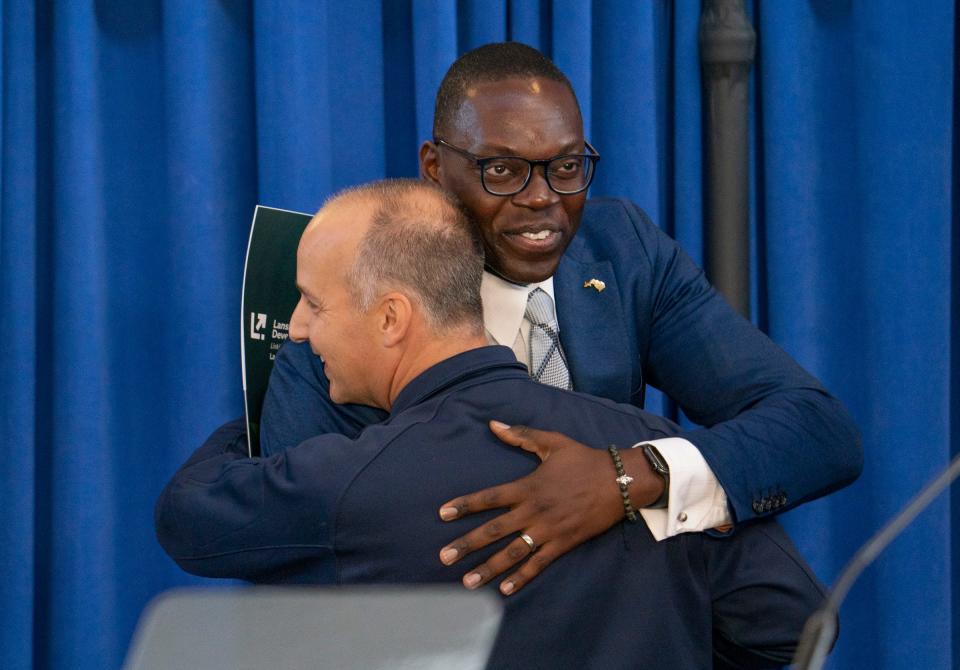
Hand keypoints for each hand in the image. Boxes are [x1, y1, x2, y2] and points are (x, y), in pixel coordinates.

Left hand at [437, 421, 662, 594]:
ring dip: (489, 568)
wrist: (620, 480)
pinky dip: (522, 577)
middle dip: (467, 545)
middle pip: (493, 531)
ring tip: (468, 581)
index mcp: (527, 487)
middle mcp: (533, 511)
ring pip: (512, 553)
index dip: (464, 505)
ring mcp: (548, 530)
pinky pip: (539, 564)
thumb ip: (521, 435)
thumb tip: (493, 424)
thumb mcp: (552, 442)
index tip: (443, 513)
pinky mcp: (563, 543)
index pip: (489, 498)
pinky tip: (505, 589)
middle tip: (444, 557)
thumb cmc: (584, 459)